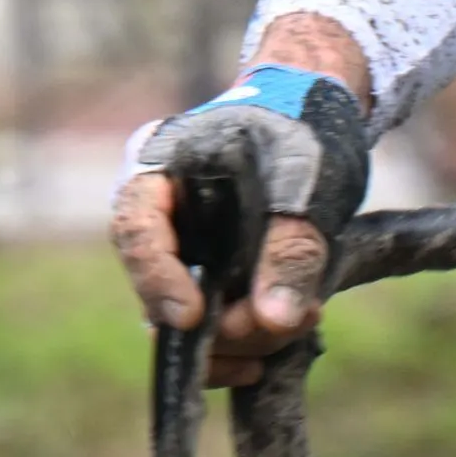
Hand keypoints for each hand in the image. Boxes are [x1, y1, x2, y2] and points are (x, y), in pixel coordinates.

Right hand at [111, 14, 369, 386]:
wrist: (319, 112)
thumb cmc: (304, 127)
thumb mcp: (306, 178)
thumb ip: (293, 247)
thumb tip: (274, 321)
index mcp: (159, 168)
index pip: (136, 229)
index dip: (157, 280)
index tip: (192, 319)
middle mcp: (158, 217)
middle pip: (160, 292)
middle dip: (223, 324)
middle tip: (284, 323)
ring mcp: (182, 252)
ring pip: (189, 322)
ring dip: (244, 338)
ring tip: (306, 318)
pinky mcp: (210, 279)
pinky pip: (211, 328)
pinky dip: (246, 344)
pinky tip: (284, 343)